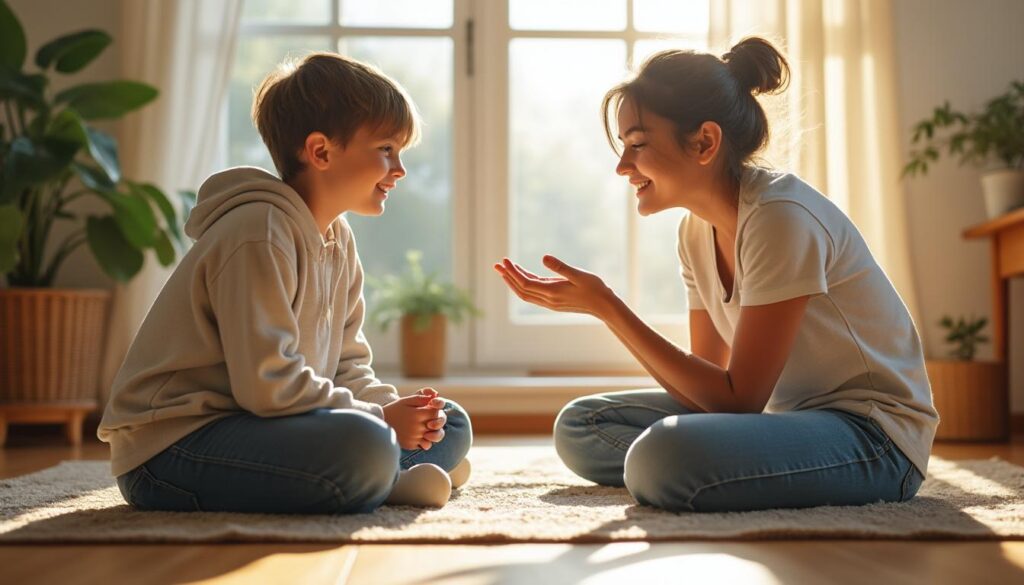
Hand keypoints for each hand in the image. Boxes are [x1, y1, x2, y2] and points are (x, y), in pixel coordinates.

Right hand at [382, 391, 446, 450]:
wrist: (380, 423)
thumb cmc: (394, 409)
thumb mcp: (406, 401)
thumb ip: (421, 398)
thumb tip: (435, 396)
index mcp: (417, 414)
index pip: (436, 413)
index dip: (435, 410)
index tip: (429, 409)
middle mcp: (418, 427)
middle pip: (437, 425)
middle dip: (435, 421)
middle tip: (428, 418)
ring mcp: (415, 437)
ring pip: (433, 437)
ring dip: (432, 432)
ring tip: (425, 427)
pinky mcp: (411, 445)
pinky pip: (426, 445)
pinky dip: (425, 441)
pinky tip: (419, 434)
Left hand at [493, 256, 615, 317]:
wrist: (604, 306)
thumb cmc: (595, 288)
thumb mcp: (578, 274)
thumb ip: (560, 266)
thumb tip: (543, 257)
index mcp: (553, 293)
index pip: (525, 283)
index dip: (513, 273)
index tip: (505, 261)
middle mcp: (548, 300)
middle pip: (521, 290)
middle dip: (508, 277)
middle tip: (497, 265)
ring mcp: (550, 303)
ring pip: (526, 293)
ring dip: (514, 281)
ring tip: (505, 269)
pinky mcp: (554, 302)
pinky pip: (534, 293)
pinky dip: (525, 284)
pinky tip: (524, 275)